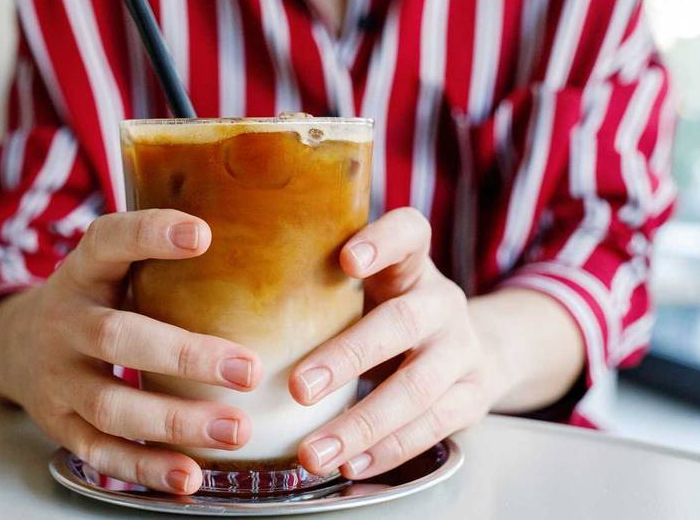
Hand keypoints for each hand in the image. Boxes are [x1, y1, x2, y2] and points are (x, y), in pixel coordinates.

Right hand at [0, 209, 263, 494]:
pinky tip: (190, 474)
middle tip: (249, 370)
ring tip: (235, 430)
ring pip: (112, 405)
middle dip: (186, 357)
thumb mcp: (112, 264)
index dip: (149, 235)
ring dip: (176, 422)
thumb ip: (160, 255)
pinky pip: (102, 452)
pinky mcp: (59, 425)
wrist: (16, 345)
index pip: (108, 242)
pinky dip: (146, 467)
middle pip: (118, 339)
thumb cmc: (95, 300)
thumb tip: (261, 241)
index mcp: (82, 272)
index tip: (202, 234)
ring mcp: (58, 379)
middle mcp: (64, 323)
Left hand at [289, 208, 498, 479]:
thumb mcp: (372, 287)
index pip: (409, 233)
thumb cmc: (392, 313)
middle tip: (297, 387)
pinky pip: (432, 427)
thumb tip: (224, 297)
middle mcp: (442, 302)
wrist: (476, 348)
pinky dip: (387, 451)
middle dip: (348, 357)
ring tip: (312, 452)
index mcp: (413, 265)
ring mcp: (462, 351)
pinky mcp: (472, 397)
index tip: (347, 259)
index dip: (383, 242)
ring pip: (418, 388)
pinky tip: (350, 465)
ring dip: (361, 424)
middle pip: (402, 322)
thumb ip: (323, 284)